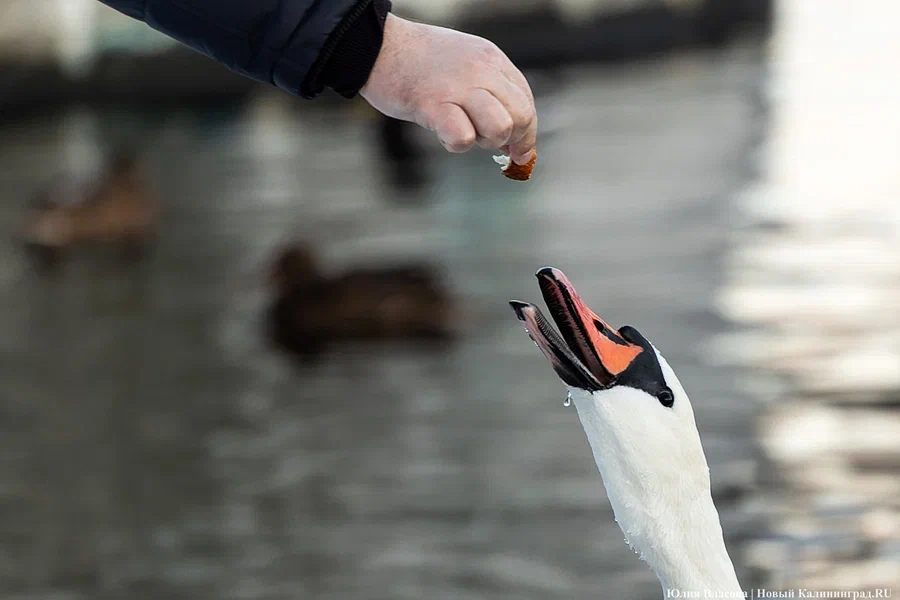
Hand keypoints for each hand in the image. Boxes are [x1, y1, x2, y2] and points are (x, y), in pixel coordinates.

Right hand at [360, 14, 536, 165]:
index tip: (516, 151)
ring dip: (485, 141)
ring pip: (501, 128)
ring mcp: (458, 87)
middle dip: (509, 139)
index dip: (525, 134)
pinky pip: (463, 138)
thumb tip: (515, 143)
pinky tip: (441, 133)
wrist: (377, 45)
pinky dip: (455, 144)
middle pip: (521, 117)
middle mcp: (481, 70)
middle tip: (483, 139)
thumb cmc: (418, 63)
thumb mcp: (465, 67)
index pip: (525, 103)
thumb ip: (491, 95)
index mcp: (491, 60)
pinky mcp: (433, 105)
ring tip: (462, 130)